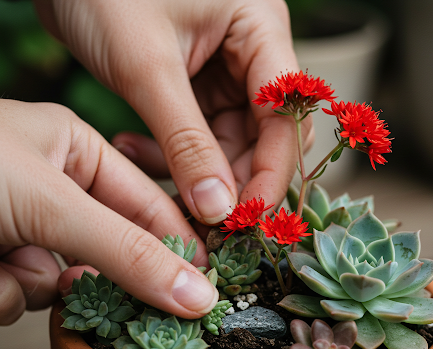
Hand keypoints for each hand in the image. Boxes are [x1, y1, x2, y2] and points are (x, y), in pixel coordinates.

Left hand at [0, 100, 217, 325]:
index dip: (175, 243)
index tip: (202, 284)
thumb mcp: (50, 202)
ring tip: (4, 261)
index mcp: (74, 147)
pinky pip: (23, 292)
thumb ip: (126, 251)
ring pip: (62, 278)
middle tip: (101, 293)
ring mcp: (19, 222)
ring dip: (33, 283)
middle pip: (107, 247)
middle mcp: (52, 185)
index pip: (146, 202)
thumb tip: (197, 295)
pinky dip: (4, 293)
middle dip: (93, 271)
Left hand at [34, 0, 311, 223]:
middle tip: (204, 220)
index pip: (286, 117)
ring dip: (195, 173)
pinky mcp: (195, 88)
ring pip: (229, 144)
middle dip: (234, 180)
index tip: (246, 221)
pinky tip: (133, 150)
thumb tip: (219, 209)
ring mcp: (224, 72)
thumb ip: (186, 142)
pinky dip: (170, 154)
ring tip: (152, 181)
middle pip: (265, 137)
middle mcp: (251, 54)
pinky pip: (197, 138)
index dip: (271, 173)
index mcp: (259, 30)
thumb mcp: (147, 68)